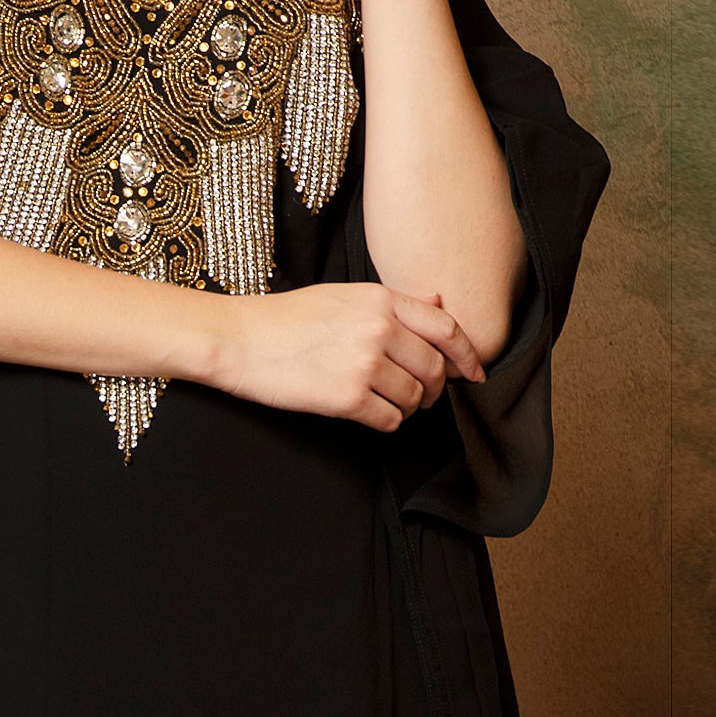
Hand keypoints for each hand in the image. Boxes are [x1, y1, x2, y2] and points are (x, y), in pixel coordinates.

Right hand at [206, 284, 483, 432]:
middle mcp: (379, 328)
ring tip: (388, 402)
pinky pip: (391, 419)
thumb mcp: (345, 295)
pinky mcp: (347, 397)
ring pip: (415, 398)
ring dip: (409, 407)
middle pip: (435, 369)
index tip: (475, 373)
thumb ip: (392, 305)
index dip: (468, 355)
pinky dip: (387, 421)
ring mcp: (364, 363)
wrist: (240, 339)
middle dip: (435, 389)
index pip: (447, 329)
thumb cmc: (288, 318)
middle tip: (423, 397)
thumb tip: (440, 307)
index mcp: (381, 300)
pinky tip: (370, 412)